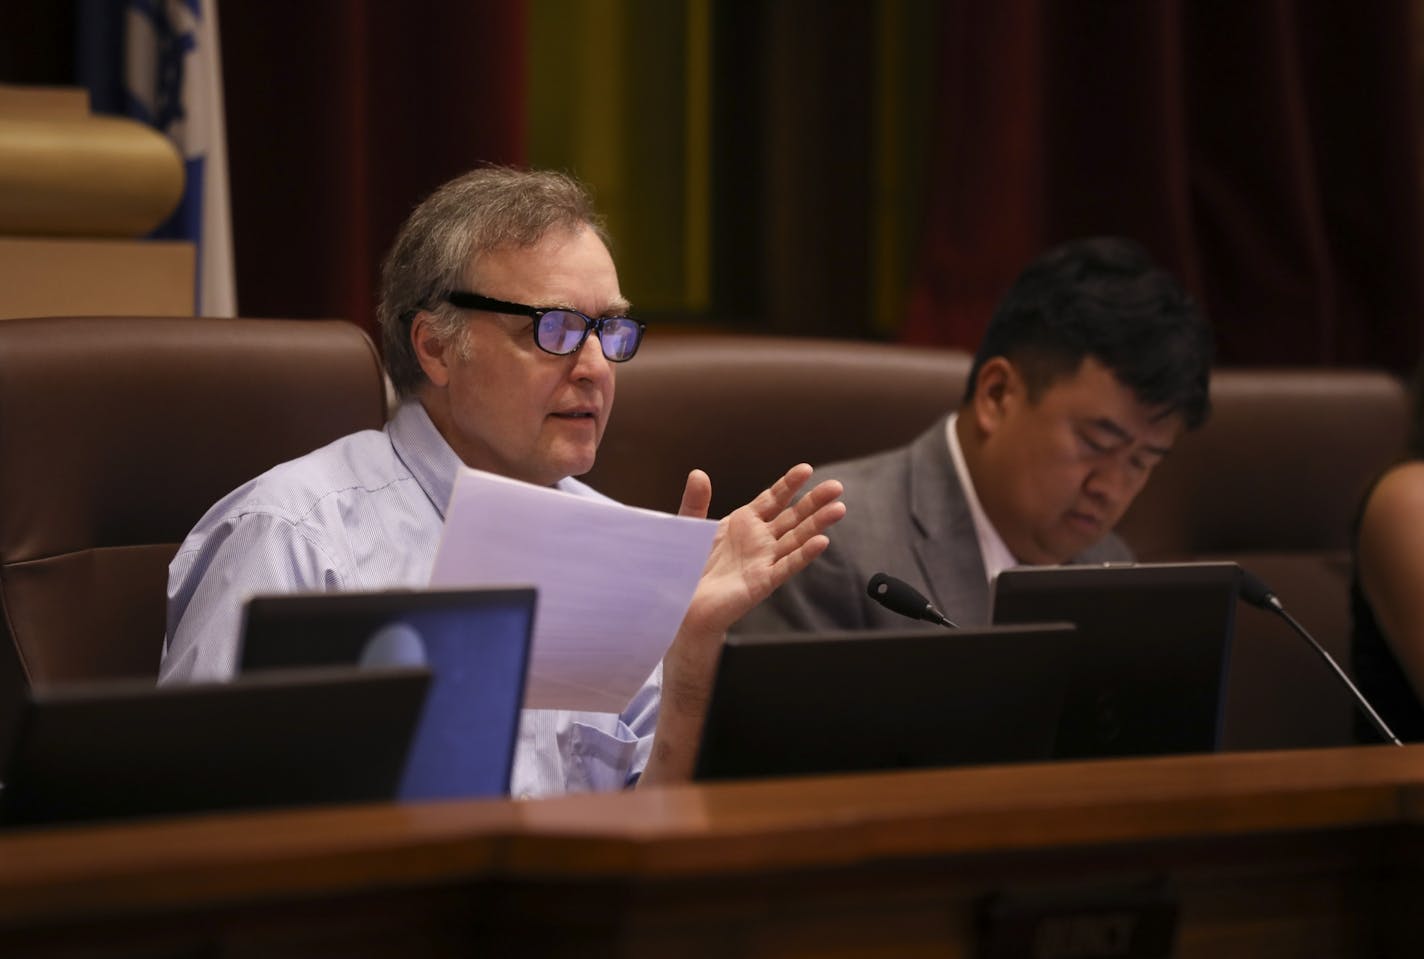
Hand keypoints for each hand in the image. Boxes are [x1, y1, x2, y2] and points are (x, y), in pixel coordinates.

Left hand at [640, 464, 844, 784]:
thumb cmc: (687, 569)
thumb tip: (698, 473)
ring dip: (818, 525)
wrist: (680, 606)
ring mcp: (763, 561)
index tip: (806, 469)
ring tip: (838, 509)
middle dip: (814, 501)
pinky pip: (787, 566)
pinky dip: (804, 555)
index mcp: (743, 524)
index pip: (772, 500)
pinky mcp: (762, 582)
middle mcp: (758, 541)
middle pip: (792, 517)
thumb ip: (696, 502)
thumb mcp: (689, 527)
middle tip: (837, 487)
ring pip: (797, 539)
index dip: (789, 485)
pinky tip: (821, 542)